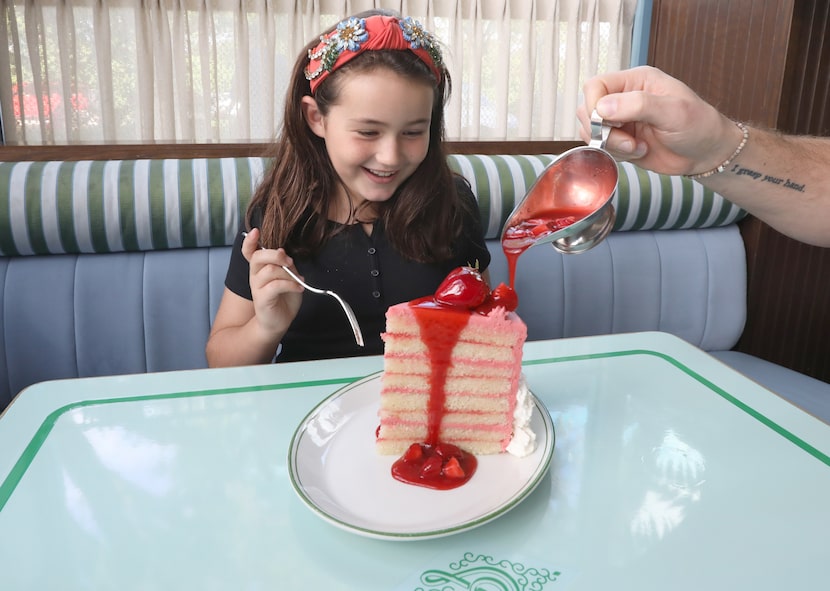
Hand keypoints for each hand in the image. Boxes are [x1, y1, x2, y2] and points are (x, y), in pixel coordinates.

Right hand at [242, 228, 303, 335]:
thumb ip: (286, 265)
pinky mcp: (262, 299)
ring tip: (298, 281)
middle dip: (276, 255)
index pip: (249, 252)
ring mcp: (257, 287)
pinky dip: (291, 285)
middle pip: (259, 257)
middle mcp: (255, 276)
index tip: (255, 231)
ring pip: (270, 271)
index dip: (249, 241)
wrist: (279, 322)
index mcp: (260, 268)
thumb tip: (283, 254)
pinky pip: (276, 286)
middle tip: (289, 262)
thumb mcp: (290, 278)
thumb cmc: (284, 298)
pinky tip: (299, 288)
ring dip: (288, 274)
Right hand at [577, 66, 740, 175]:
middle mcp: (624, 98)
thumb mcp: (673, 111)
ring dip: (610, 144)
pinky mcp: (620, 140)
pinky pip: (600, 147)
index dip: (594, 105)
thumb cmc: (698, 125)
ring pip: (591, 131)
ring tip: (637, 147)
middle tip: (628, 140)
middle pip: (587, 109)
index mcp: (636, 81)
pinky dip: (615, 154)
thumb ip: (638, 105)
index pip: (595, 86)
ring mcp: (620, 120)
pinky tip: (638, 151)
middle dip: (603, 130)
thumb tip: (602, 106)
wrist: (706, 153)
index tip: (609, 122)